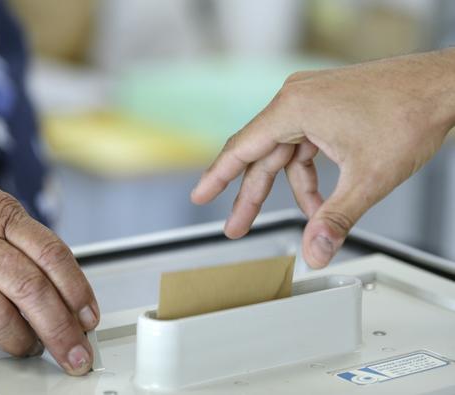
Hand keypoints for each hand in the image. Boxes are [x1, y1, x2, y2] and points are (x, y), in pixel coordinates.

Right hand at [0, 165, 98, 375]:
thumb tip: (64, 288)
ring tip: (32, 346)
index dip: (78, 291)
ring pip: (1, 320)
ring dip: (25, 343)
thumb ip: (26, 242)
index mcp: (1, 216)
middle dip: (62, 331)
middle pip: (32, 292)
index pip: (52, 256)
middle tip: (76, 354)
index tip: (89, 318)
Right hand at [191, 50, 454, 267]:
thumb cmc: (409, 114)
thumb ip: (335, 219)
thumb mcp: (367, 179)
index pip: (241, 148)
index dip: (216, 177)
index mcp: (293, 108)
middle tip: (237, 227)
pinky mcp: (325, 105)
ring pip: (285, 152)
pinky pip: (305, 144)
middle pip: (261, 156)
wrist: (444, 86)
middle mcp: (296, 99)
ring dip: (293, 189)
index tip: (199, 196)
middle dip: (253, 196)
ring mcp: (311, 100)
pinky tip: (324, 195)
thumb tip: (315, 252)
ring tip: (309, 219)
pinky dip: (312, 173)